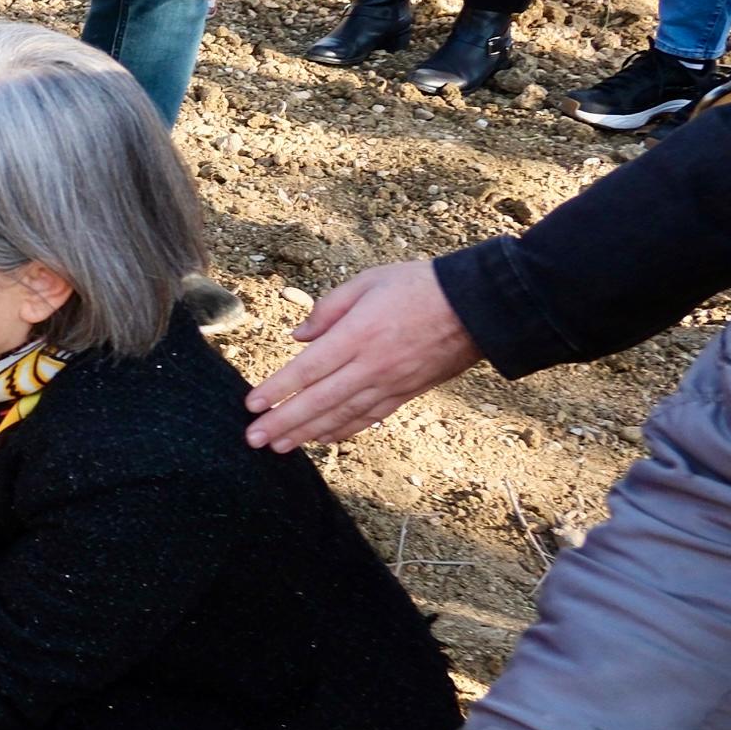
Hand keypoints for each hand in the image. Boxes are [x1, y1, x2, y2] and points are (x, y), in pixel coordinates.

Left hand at [244, 260, 480, 450]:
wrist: (478, 307)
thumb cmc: (419, 286)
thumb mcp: (368, 282)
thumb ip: (328, 308)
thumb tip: (298, 337)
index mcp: (359, 334)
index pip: (309, 368)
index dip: (279, 389)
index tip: (252, 404)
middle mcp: (372, 365)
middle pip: (320, 400)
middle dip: (284, 421)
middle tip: (254, 439)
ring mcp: (391, 383)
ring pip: (343, 415)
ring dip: (308, 433)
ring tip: (278, 446)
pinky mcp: (407, 393)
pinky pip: (370, 417)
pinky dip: (344, 431)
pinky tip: (322, 440)